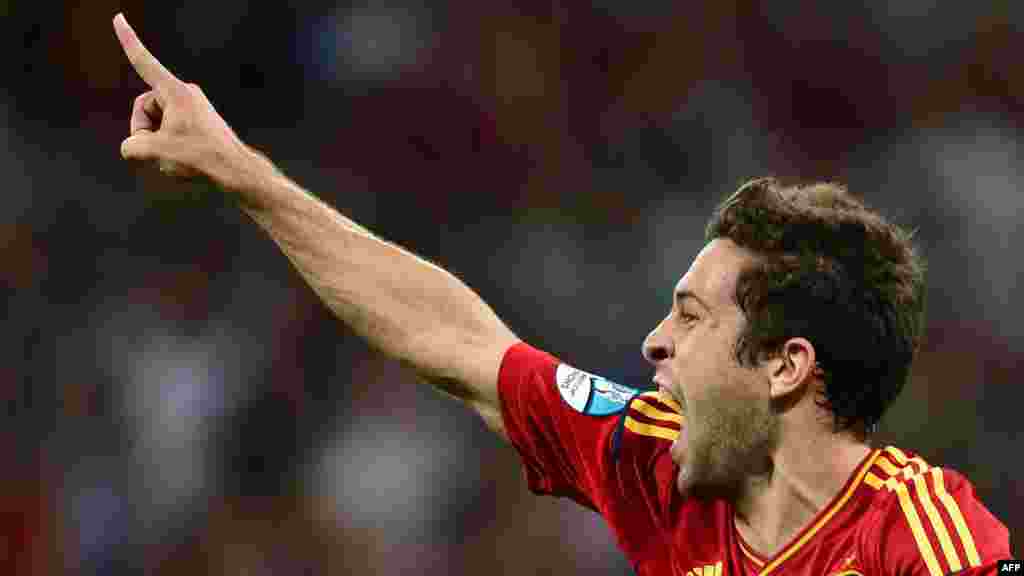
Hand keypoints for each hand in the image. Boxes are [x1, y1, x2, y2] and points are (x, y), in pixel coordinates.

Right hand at [113, 13, 251, 187]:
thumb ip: (133, 145)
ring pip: (156, 122)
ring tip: (178, 157)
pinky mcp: (196, 118)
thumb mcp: (159, 151)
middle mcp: (184, 93)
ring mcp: (191, 105)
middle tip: (160, 151)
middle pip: (144, 108)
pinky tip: (185, 159)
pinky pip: (169, 130)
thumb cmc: (202, 156)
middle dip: (144, 131)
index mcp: (175, 92)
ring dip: (157, 142)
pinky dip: (169, 146)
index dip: (128, 41)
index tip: (119, 18)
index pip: (144, 62)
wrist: (235, 168)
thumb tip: (130, 147)